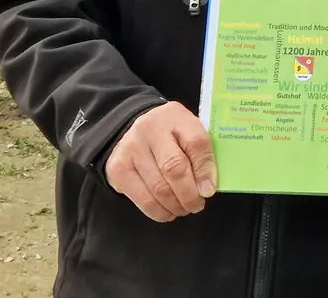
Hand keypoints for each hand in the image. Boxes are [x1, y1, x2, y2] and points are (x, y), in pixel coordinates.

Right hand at [103, 101, 216, 222]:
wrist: (136, 129)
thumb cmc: (171, 135)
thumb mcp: (189, 132)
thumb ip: (201, 154)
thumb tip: (206, 188)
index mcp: (175, 116)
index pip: (196, 142)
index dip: (205, 170)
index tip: (209, 190)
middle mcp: (149, 129)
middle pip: (174, 168)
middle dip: (189, 194)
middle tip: (197, 205)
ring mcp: (130, 148)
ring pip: (158, 188)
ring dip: (176, 205)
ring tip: (184, 208)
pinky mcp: (117, 169)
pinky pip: (142, 199)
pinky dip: (159, 211)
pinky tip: (168, 211)